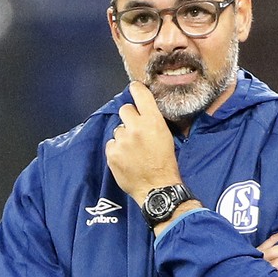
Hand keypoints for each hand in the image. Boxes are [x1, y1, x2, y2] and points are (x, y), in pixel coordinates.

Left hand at [106, 82, 182, 204]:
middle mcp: (136, 127)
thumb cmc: (166, 163)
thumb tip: (142, 111)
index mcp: (153, 121)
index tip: (134, 89)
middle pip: (125, 109)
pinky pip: (111, 144)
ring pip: (118, 129)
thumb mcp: (166, 136)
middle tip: (136, 130)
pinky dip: (117, 150)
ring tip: (133, 151)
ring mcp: (122, 140)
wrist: (157, 188)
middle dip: (129, 117)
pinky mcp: (112, 153)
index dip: (136, 89)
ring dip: (123, 137)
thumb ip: (152, 121)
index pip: (140, 93)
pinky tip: (126, 159)